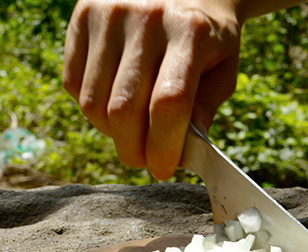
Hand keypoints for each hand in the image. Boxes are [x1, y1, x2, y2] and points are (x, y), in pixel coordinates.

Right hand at [63, 0, 242, 179]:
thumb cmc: (209, 38)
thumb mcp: (223, 70)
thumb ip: (204, 109)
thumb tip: (181, 152)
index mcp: (191, 33)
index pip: (168, 103)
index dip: (163, 146)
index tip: (163, 169)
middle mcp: (147, 19)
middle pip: (123, 109)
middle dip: (133, 150)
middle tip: (145, 161)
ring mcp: (109, 13)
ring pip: (93, 102)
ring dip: (111, 133)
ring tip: (132, 133)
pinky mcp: (83, 15)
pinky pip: (73, 82)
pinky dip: (91, 108)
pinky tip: (114, 106)